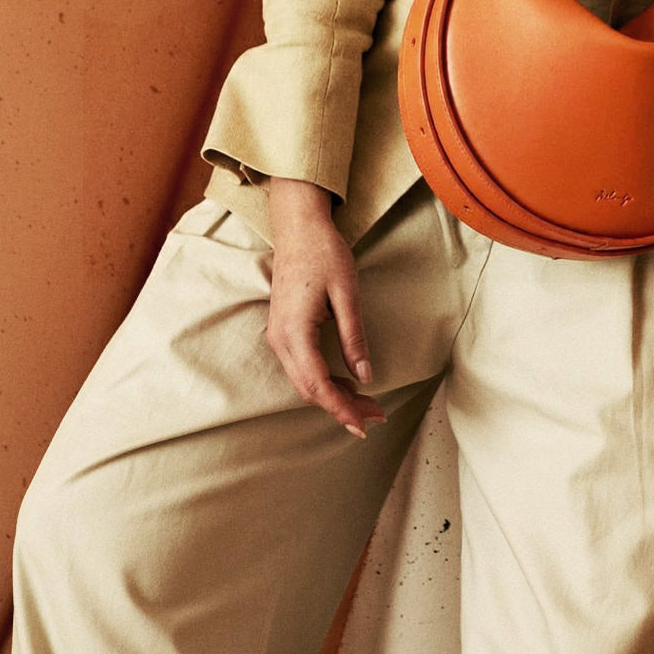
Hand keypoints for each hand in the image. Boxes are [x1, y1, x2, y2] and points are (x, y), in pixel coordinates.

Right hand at [266, 177, 384, 435]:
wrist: (298, 227)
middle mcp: (280, 339)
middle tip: (375, 417)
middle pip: (309, 389)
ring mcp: (278, 335)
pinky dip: (324, 380)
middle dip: (341, 407)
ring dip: (333, 396)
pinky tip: (346, 381)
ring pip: (304, 381)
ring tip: (367, 404)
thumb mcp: (347, 293)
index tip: (363, 425)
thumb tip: (364, 377)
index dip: (341, 409)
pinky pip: (301, 367)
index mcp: (295, 332)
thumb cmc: (323, 253)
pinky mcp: (283, 330)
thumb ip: (354, 337)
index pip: (318, 385)